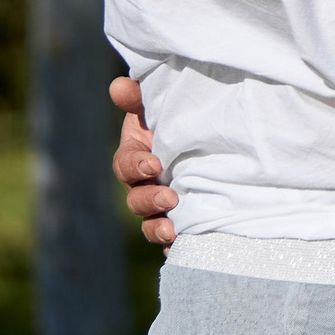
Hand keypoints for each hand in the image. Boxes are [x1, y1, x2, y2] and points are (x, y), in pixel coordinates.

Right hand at [110, 76, 177, 245]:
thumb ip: (140, 96)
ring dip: (158, 228)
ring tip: (172, 231)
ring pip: (151, 224)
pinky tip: (184, 248)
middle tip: (168, 198)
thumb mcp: (161, 104)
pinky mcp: (185, 220)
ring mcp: (163, 205)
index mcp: (138, 156)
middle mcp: (146, 184)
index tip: (153, 163)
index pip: (126, 165)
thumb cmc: (182, 116)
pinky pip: (176, 240)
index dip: (135, 166)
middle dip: (148, 200)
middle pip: (136, 199)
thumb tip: (120, 86)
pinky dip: (177, 246)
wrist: (213, 137)